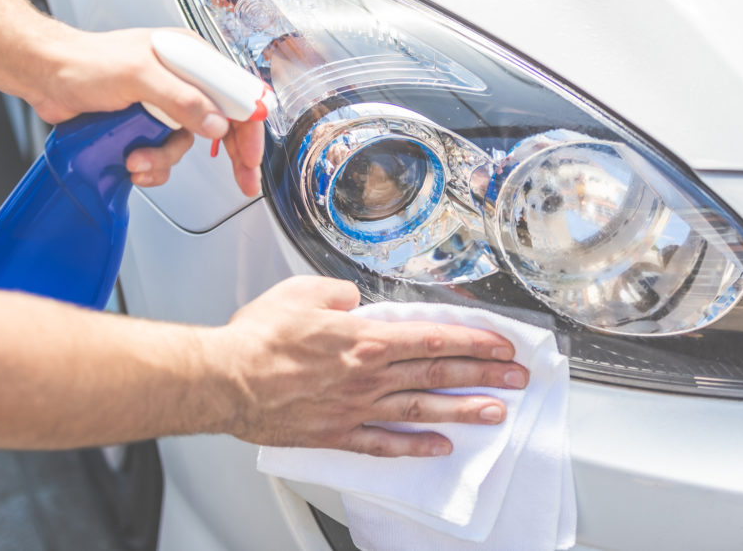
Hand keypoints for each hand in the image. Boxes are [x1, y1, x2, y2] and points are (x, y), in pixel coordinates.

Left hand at [29, 26, 263, 195]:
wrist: (46, 76)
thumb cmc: (86, 63)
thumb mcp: (139, 76)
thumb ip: (181, 99)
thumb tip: (217, 124)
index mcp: (190, 59)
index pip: (236, 92)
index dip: (251, 126)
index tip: (253, 155)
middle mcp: (183, 81)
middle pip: (224, 123)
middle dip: (232, 156)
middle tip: (244, 181)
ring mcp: (165, 105)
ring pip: (187, 146)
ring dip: (164, 160)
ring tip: (137, 160)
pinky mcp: (146, 126)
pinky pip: (164, 155)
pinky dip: (150, 166)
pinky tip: (131, 163)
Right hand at [209, 276, 528, 456]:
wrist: (225, 379)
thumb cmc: (257, 338)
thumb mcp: (301, 293)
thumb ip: (338, 294)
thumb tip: (354, 300)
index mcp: (364, 338)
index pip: (434, 338)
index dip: (474, 340)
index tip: (502, 344)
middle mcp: (368, 376)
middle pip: (438, 373)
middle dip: (484, 374)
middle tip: (517, 379)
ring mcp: (355, 408)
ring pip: (422, 410)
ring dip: (463, 410)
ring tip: (496, 413)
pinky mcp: (336, 433)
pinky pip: (384, 443)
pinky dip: (414, 447)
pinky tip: (438, 449)